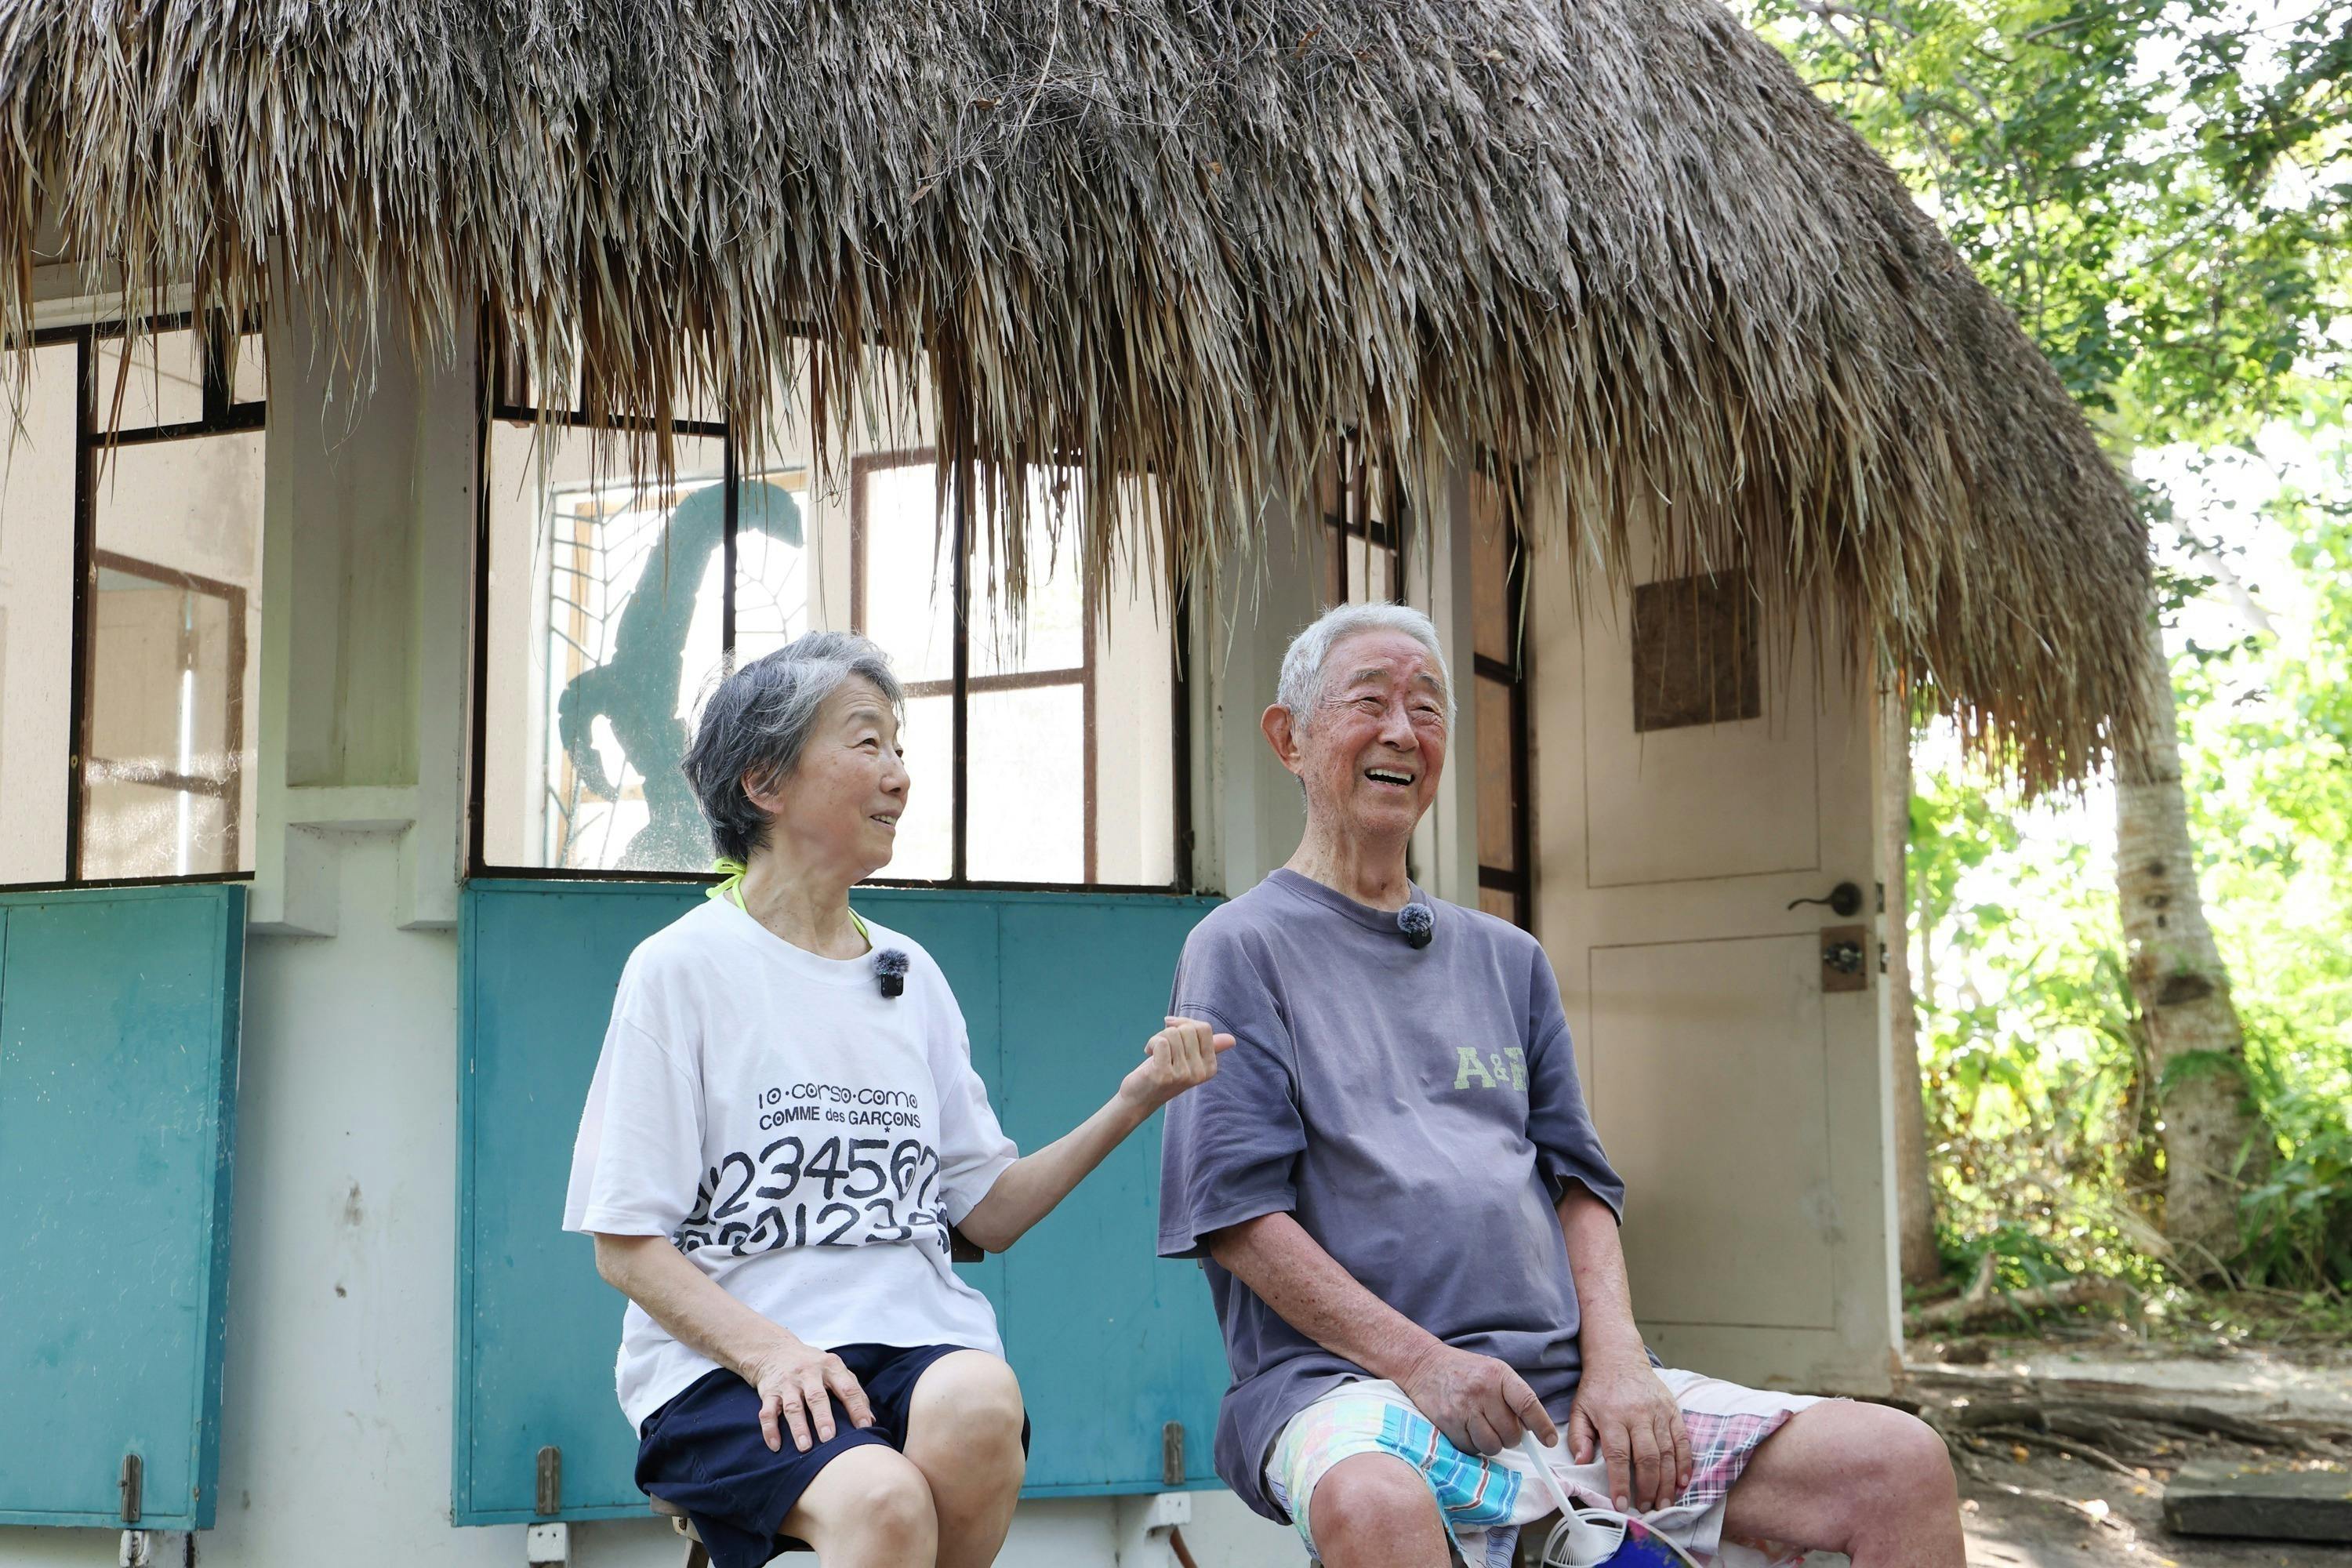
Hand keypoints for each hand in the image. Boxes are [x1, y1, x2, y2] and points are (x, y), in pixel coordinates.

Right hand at [744, 1335, 874, 1452]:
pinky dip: (770, 1430)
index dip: (857, 1408)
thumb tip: (870, 1421)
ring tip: (805, 1447)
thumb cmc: (813, 1365)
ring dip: (798, 1428)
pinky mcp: (769, 1392)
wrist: (775, 1350)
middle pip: (817, 1397)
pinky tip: (776, 1446)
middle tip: (830, 1439)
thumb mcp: (835, 1369)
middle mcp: (808, 1373)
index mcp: (830, 1366)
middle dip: (823, 1418)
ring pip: (792, 1407)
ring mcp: (787, 1383)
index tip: (864, 1428)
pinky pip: (767, 1412)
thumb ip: (853, 1391)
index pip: (847, 1388)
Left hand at [1118, 1015, 1233, 1110]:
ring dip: (1158, 1038)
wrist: (1140, 1097)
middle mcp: (1199, 1073)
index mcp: (1210, 1068)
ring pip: (1173, 1034)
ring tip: (1155, 1053)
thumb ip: (1208, 1047)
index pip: (1204, 1028)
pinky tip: (1148, 1054)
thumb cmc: (1164, 1072)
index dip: (1185, 1024)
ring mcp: (1183, 1075)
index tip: (1173, 1034)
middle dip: (1170, 1032)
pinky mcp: (1164, 1075)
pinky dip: (1151, 1043)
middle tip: (1163, 1048)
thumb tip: (1232, 1040)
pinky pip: (1161, 1042)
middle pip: (1187, 1029)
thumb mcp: (1188, 1059)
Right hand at [1397, 1342, 1557, 1456]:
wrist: (1425, 1365)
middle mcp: (1483, 1391)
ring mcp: (1464, 1408)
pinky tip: (1466, 1429)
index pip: (1528, 1404)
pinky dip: (1472, 1445)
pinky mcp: (1448, 1422)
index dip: (1542, 1426)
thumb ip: (1513, 1396)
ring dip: (1492, 1444)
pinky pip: (1471, 1448)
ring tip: (1483, 1428)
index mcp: (1499, 1375)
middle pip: (1511, 1434)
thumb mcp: (1493, 1372)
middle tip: (1501, 1428)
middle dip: (1510, 1437)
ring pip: (1492, 1446)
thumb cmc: (1465, 1371)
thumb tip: (1532, 1429)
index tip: (1548, 1441)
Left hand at [1565, 1351, 1690, 1512]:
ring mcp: (1658, 1412)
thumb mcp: (1579, 1409)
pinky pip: (1682, 1440)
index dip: (1620, 1482)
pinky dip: (1685, 1463)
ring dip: (1668, 1481)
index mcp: (1612, 1416)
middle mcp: (1638, 1414)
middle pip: (1647, 1457)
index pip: (1618, 1455)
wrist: (1618, 1357)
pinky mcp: (1673, 1409)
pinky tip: (1683, 1482)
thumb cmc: (1597, 1389)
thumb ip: (1578, 1436)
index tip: (1621, 1504)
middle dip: (1649, 1487)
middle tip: (1649, 1509)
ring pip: (1667, 1452)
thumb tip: (1581, 1462)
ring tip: (1665, 1503)